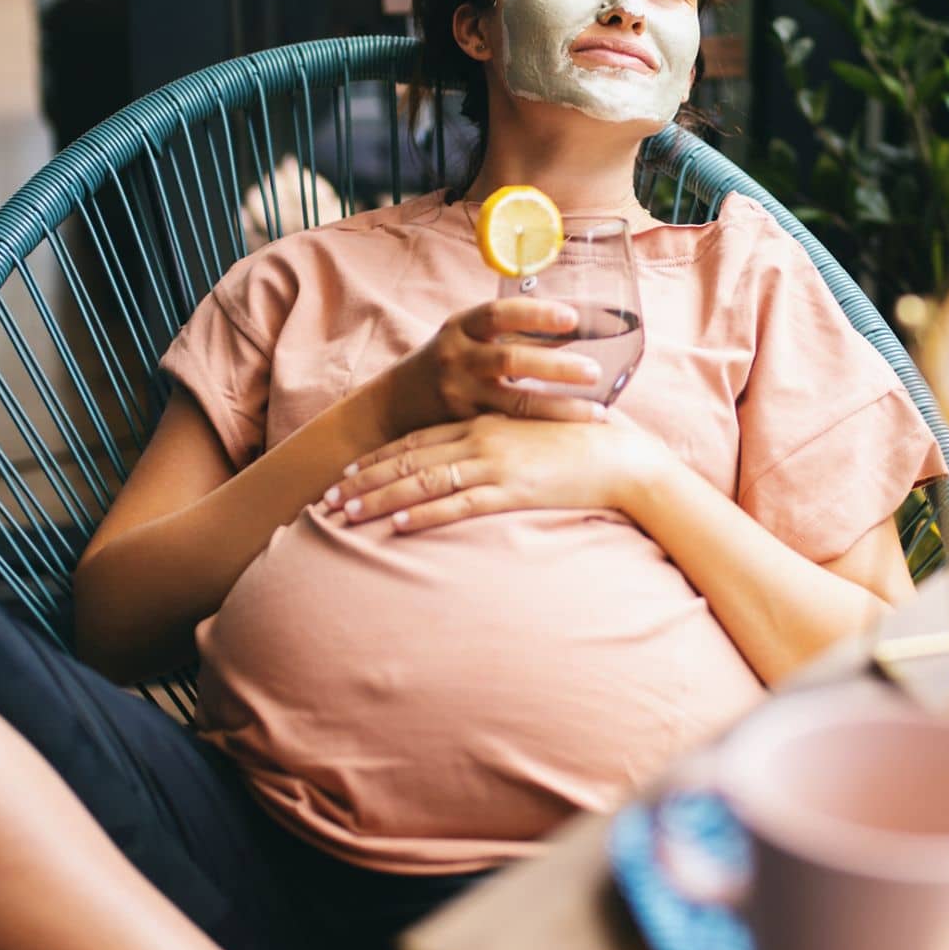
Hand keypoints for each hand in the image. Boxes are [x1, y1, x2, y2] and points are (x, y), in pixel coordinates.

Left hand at [324, 414, 669, 532]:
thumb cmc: (580, 446)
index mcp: (484, 422)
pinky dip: (426, 515)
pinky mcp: (513, 490)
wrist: (621, 456)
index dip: (378, 457)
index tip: (347, 470)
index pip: (418, 440)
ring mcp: (495, 464)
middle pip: (408, 460)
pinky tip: (398, 526)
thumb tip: (475, 460)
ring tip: (345, 516)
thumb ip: (501, 444)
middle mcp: (482, 438)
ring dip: (380, 499)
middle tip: (327, 498)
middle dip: (364, 480)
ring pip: (423, 482)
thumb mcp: (531, 436)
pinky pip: (460, 504)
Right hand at [381, 298, 607, 431]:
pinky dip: (541, 431)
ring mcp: (458, 394)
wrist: (393, 405)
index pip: (499, 313)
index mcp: (461, 327)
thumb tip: (576, 326)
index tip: (572, 317)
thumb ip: (512, 334)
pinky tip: (570, 438)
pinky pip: (507, 429)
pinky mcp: (462, 427)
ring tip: (598, 412)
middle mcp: (457, 357)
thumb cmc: (446, 364)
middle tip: (596, 372)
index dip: (536, 314)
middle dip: (557, 367)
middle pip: (511, 359)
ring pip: (515, 403)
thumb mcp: (468, 339)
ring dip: (560, 407)